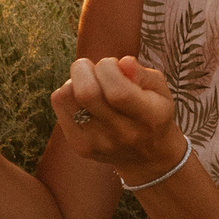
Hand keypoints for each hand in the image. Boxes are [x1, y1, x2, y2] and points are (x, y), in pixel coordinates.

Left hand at [48, 56, 178, 175]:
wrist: (146, 156)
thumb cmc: (152, 112)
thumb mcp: (160, 90)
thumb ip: (143, 73)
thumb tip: (123, 62)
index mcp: (149, 117)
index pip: (118, 91)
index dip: (108, 67)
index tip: (113, 65)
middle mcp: (123, 134)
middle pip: (87, 93)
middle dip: (84, 68)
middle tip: (94, 69)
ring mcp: (98, 143)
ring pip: (67, 96)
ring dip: (74, 80)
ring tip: (90, 83)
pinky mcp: (80, 146)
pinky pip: (59, 105)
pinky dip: (67, 92)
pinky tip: (82, 97)